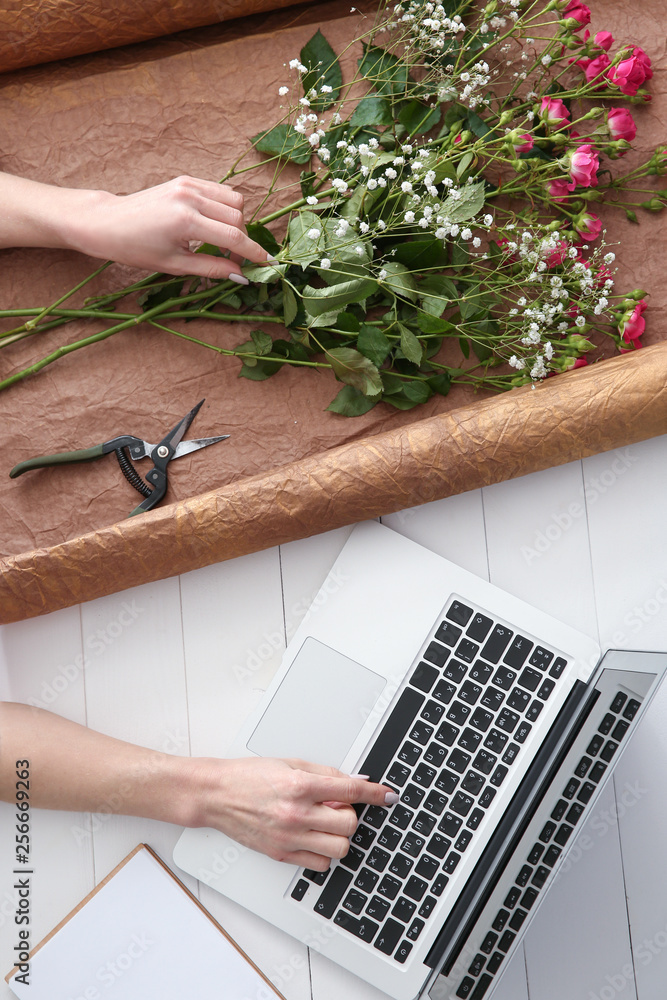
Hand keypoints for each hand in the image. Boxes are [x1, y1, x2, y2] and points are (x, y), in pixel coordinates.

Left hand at [70, 175, 269, 279]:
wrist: (106, 222)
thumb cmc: (135, 249)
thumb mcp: (174, 266)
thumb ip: (211, 269)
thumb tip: (241, 276)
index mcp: (186, 222)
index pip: (234, 238)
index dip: (254, 253)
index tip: (268, 264)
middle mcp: (190, 198)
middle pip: (238, 218)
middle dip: (242, 241)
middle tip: (232, 261)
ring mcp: (188, 185)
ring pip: (233, 200)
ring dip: (235, 222)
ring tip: (222, 241)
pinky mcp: (185, 180)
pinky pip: (219, 191)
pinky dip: (224, 208)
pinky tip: (212, 224)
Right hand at [191, 757, 397, 870]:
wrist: (217, 795)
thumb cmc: (250, 776)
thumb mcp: (291, 763)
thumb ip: (327, 773)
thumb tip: (356, 781)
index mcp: (300, 786)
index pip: (350, 790)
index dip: (375, 793)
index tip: (388, 795)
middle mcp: (296, 814)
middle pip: (349, 823)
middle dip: (349, 813)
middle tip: (335, 805)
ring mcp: (289, 837)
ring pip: (339, 848)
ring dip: (338, 834)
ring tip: (323, 822)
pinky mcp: (281, 854)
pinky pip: (320, 864)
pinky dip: (324, 851)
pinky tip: (313, 836)